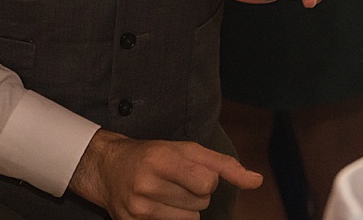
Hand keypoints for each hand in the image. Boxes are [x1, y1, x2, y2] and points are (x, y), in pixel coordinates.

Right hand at [71, 129, 260, 219]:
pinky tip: (156, 206)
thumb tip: (257, 181)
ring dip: (184, 209)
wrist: (106, 168)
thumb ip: (223, 165)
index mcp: (160, 159)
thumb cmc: (151, 155)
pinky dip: (171, 219)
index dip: (205, 178)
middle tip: (172, 180)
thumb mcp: (185, 149)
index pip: (208, 183)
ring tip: (163, 193)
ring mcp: (139, 209)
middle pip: (201, 203)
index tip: (189, 170)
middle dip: (194, 193)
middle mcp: (147, 184)